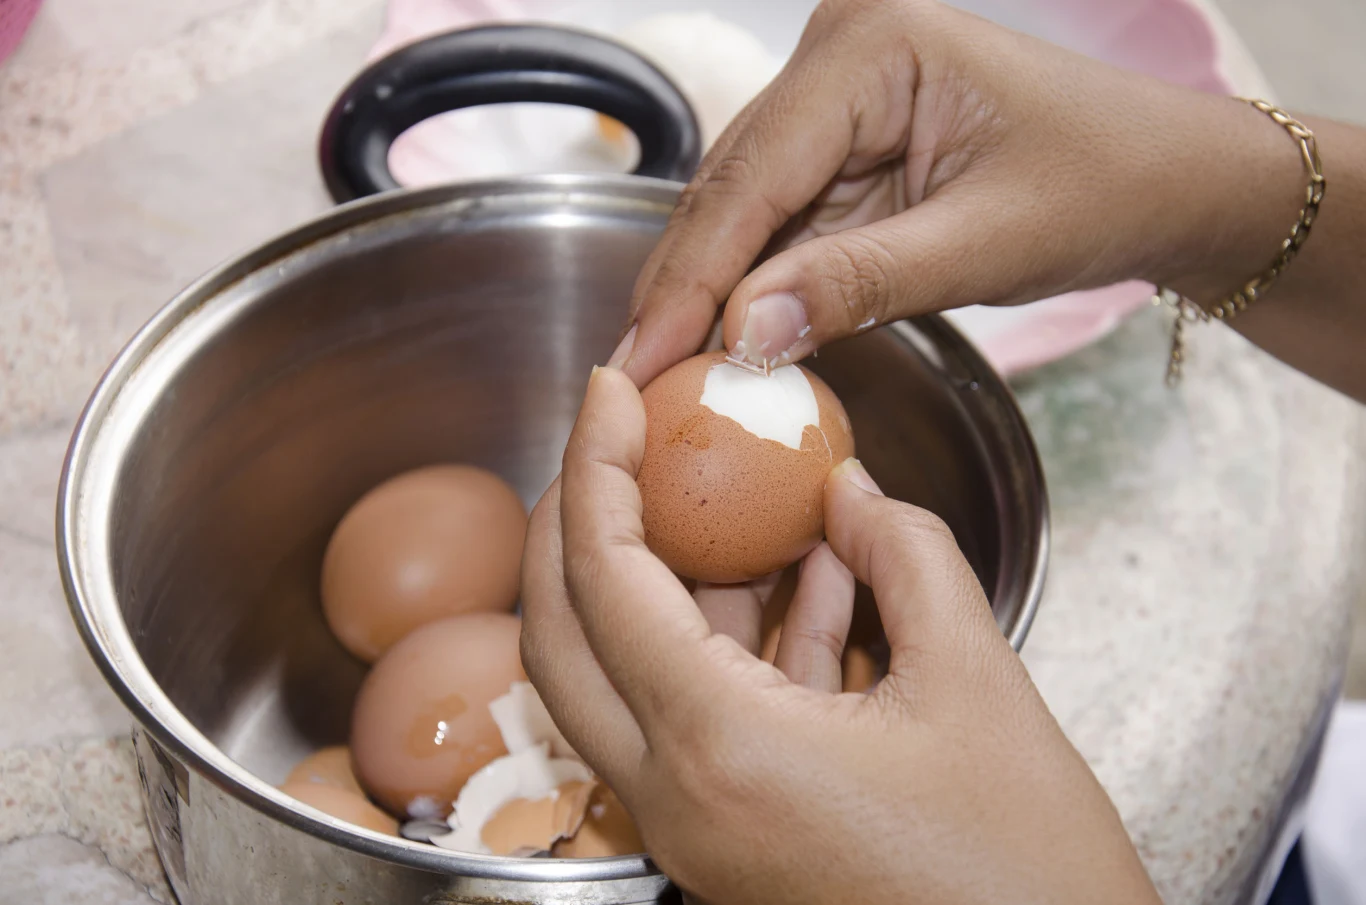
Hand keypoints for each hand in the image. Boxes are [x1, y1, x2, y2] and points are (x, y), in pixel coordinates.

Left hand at [520, 366, 1160, 904]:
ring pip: (619, 679)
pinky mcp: (727, 837)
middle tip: (618, 444)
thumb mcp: (976, 683)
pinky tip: (804, 581)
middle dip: (576, 525)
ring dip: (659, 582)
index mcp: (719, 751)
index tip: (607, 390)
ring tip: (732, 501)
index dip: (594, 466)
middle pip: (562, 637)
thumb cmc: (1027, 872)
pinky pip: (691, 718)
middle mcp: (676, 801)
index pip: (604, 580)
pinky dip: (725, 643)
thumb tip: (846, 489)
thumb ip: (904, 555)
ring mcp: (693, 828)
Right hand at [608, 0, 1308, 384]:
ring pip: (741, 207)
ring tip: (659, 373)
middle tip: (632, 380)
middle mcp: (837, 56)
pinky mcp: (843, 144)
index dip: (690, 277)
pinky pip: (779, 221)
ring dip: (707, 291)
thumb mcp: (982, 243)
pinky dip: (752, 284)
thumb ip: (857, 283)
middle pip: (730, 187)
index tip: (641, 360)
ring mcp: (835, 98)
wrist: (1164, 178)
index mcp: (871, 45)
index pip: (752, 175)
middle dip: (683, 288)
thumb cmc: (1103, 186)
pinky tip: (718, 340)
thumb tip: (740, 332)